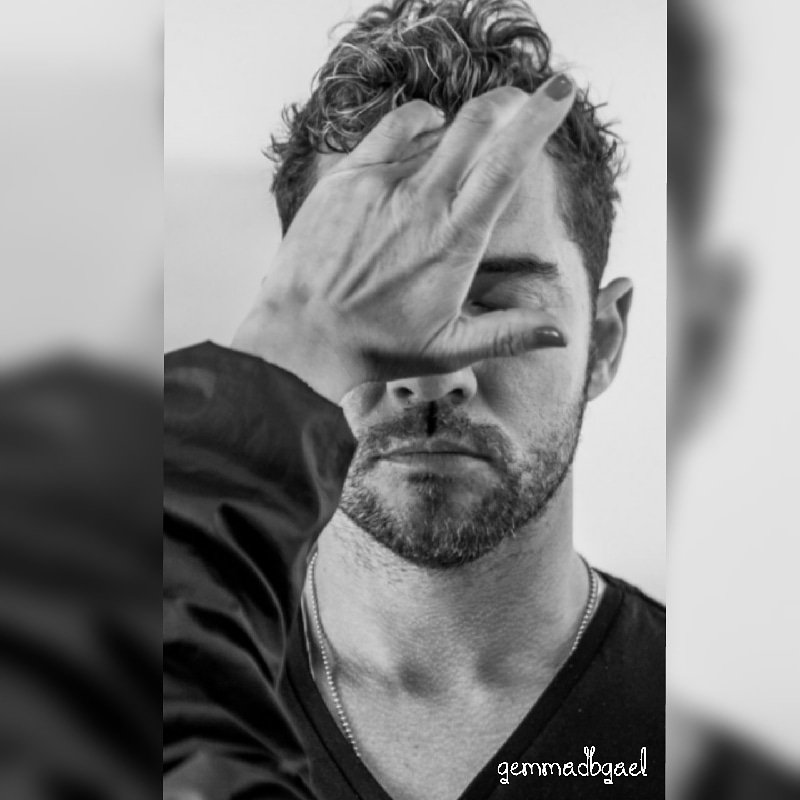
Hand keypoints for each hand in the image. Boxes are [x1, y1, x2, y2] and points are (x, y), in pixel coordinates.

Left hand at [233, 74, 575, 402]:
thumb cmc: (376, 347)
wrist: (301, 337)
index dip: (540, 118)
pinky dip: (417, 121)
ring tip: (468, 138)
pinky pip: (391, 128)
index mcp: (453, 239)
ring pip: (434, 125)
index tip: (561, 89)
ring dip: (461, 124)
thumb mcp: (450, 349)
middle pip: (475, 123)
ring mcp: (378, 183)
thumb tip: (561, 333)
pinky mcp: (345, 177)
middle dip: (508, 102)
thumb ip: (509, 335)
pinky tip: (425, 130)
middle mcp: (419, 200)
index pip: (507, 162)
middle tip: (521, 102)